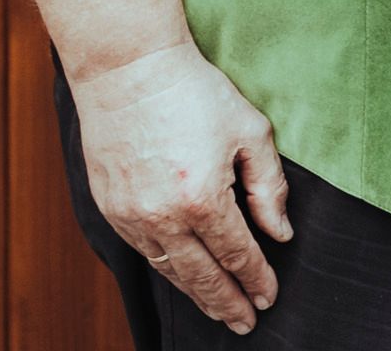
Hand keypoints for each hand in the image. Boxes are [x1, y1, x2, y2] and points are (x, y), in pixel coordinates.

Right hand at [70, 39, 294, 333]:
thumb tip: (280, 233)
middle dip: (228, 303)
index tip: (270, 296)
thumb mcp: (249, 130)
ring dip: (197, 294)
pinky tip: (183, 277)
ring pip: (170, 270)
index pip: (237, 254)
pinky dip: (168, 270)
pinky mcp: (110, 208)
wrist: (127, 68)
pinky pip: (144, 252)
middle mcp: (163, 217)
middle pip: (203, 276)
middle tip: (246, 323)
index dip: (256, 279)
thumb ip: (269, 186)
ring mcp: (131, 216)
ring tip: (219, 310)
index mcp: (203, 198)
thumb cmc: (194, 91)